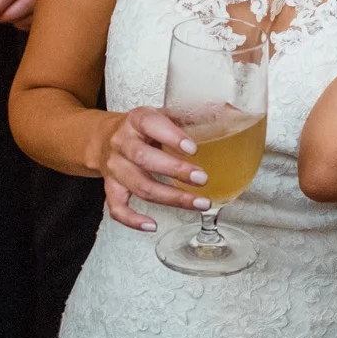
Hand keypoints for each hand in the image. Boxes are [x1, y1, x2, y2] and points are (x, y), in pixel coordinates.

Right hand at [96, 106, 211, 230]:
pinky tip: (152, 224)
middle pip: (143, 157)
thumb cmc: (142, 129)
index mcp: (137, 120)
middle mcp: (122, 143)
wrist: (104, 138)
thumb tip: (232, 113)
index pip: (150, 123)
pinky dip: (133, 220)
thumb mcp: (164, 114)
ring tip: (199, 203)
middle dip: (174, 170)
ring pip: (139, 186)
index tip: (193, 148)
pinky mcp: (111, 187)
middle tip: (202, 178)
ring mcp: (115, 167)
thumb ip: (193, 115)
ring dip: (170, 198)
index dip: (171, 136)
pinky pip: (117, 207)